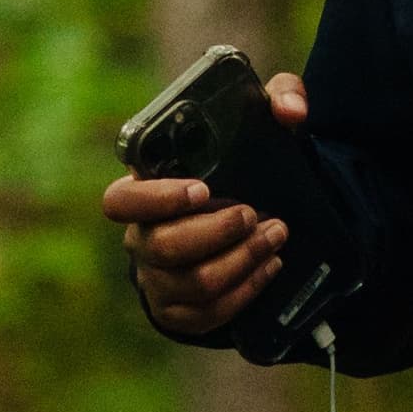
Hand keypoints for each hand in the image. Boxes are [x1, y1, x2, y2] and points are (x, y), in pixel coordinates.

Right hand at [105, 69, 310, 346]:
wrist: (251, 219)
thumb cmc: (241, 167)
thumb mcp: (262, 124)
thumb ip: (280, 96)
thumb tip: (292, 111)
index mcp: (143, 193)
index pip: (120, 201)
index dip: (156, 198)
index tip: (202, 189)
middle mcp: (142, 238)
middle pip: (162, 246)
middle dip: (216, 232)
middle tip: (253, 214)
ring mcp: (158, 279)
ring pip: (191, 283)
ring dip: (240, 261)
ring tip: (275, 237)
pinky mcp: (180, 312)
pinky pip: (206, 314)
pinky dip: (244, 292)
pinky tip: (270, 267)